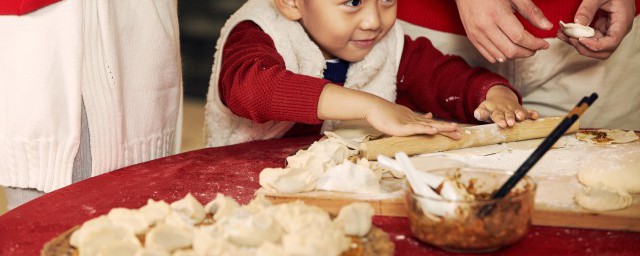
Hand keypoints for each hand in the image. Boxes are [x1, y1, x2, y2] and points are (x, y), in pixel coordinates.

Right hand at [317, 84, 460, 138]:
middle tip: (460, 134)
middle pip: (434, 125)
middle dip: (447, 129)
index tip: (456, 130)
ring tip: (454, 129)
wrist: (373, 107)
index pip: (432, 124)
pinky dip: (426, 129)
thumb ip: (416, 119)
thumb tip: (429, 116)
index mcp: (414, 120)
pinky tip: (434, 131)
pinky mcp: (402, 127)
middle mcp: (414, 120)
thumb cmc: (384, 113)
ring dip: (442, 128)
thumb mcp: (403, 116)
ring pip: (428, 126)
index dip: (444, 128)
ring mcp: (408, 122)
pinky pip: (416, 128)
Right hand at [455, 0, 551, 62]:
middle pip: (510, 50)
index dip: (535, 44)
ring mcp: (476, 34)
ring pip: (500, 56)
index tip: (544, 44)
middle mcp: (485, 27)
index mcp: (497, 14)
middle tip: (536, 47)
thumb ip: (531, 12)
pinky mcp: (472, 38)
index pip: (520, 37)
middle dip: (527, 52)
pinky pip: (489, 56)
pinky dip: (502, 57)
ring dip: (516, 56)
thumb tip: (547, 26)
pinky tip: (509, 49)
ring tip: (524, 48)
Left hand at [474, 85, 538, 127]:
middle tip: (511, 123)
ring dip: (520, 114)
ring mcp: (514, 109)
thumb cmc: (491, 108)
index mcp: (496, 110)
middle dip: (510, 118)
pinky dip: (532, 113)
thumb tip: (478, 114)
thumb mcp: (483, 109)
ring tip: (521, 118)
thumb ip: (480, 113)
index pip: (497, 115)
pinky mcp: (522, 109)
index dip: (499, 120)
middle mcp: (506, 110)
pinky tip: (535, 116)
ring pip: (518, 112)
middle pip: (508, 114)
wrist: (500, 96)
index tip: (502, 124)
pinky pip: (528, 111)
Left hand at [557, 0, 634, 58]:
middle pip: (603, 50)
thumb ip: (588, 9)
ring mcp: (609, 31)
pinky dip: (576, 37)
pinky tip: (565, 32)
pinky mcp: (601, 29)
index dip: (594, 45)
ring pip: (594, 47)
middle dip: (584, 48)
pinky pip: (589, 38)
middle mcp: (617, 30)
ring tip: (563, 34)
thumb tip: (577, 25)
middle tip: (570, 38)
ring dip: (577, 44)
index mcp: (622, 22)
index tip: (580, 39)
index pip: (611, 43)